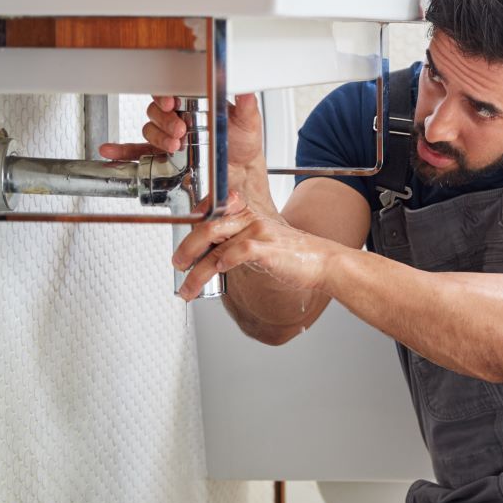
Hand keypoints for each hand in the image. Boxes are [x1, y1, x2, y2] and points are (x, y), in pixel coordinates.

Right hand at [100, 93, 264, 174]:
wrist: (241, 175)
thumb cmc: (243, 145)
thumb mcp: (248, 122)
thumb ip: (246, 104)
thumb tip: (244, 85)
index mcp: (195, 104)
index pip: (172, 92)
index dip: (166, 95)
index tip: (171, 103)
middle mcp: (179, 118)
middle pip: (158, 111)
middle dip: (166, 120)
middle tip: (180, 129)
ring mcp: (169, 137)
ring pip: (150, 130)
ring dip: (158, 136)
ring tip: (174, 144)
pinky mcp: (164, 156)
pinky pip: (137, 151)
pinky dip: (122, 151)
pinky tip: (111, 151)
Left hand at [171, 191, 335, 301]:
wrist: (324, 261)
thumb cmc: (293, 255)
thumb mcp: (260, 242)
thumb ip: (235, 243)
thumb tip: (209, 256)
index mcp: (247, 215)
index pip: (210, 215)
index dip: (190, 229)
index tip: (180, 250)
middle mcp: (251, 220)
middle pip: (207, 227)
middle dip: (186, 248)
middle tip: (178, 265)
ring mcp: (260, 233)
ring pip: (217, 245)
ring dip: (197, 271)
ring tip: (188, 287)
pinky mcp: (269, 248)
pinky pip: (239, 251)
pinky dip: (223, 262)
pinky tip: (217, 273)